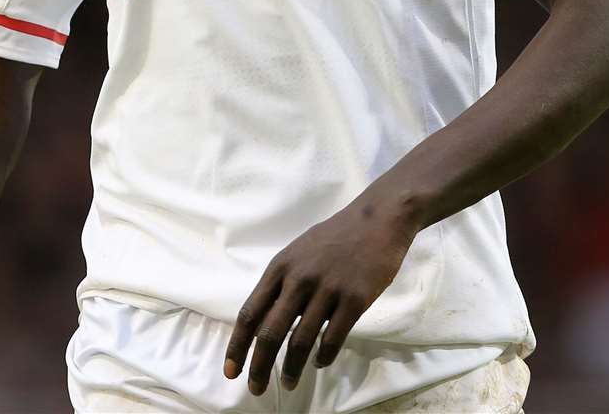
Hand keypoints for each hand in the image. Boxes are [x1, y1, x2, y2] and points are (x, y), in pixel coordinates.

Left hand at [223, 191, 415, 394]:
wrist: (377, 219)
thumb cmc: (335, 237)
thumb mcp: (298, 253)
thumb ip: (282, 283)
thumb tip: (266, 316)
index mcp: (280, 268)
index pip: (250, 313)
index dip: (238, 345)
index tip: (231, 370)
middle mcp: (299, 280)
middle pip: (270, 332)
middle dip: (259, 366)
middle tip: (256, 389)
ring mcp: (327, 290)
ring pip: (301, 340)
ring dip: (292, 368)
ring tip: (289, 383)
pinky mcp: (354, 300)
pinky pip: (332, 338)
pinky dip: (322, 357)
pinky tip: (318, 363)